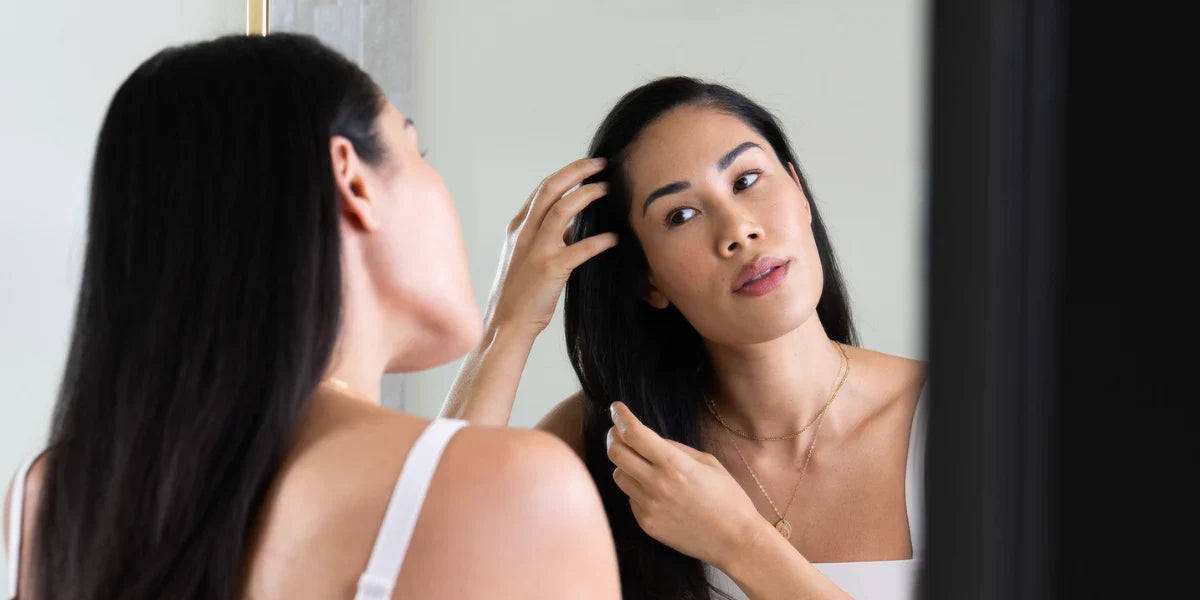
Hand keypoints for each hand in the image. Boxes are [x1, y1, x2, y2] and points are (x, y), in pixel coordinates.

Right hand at [483, 158, 618, 335]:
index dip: (566, 173)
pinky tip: (614, 238)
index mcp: (518, 228)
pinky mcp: (550, 269)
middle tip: (601, 164)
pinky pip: (580, 248)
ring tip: (608, 189)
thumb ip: (547, 238)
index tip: (587, 166)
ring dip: (588, 195)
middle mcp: (524, 233)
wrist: (506, 323)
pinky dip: (600, 241)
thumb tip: (571, 226)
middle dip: (578, 171)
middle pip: (551, 189)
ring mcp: (536, 250)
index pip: (542, 189)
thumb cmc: (519, 292)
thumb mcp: (527, 257)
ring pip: (563, 210)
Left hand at [607, 402, 764, 568]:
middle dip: (613, 437)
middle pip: (615, 452)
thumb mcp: (707, 462)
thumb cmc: (728, 498)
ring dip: (624, 464)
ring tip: (641, 463)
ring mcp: (649, 506)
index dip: (620, 416)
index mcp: (674, 464)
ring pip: (619, 476)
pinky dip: (637, 490)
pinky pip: (631, 498)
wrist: (734, 540)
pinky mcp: (646, 524)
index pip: (633, 433)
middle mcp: (656, 484)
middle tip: (618, 432)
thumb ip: (675, 448)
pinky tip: (656, 491)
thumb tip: (650, 440)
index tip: (616, 408)